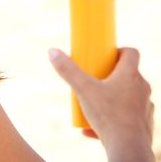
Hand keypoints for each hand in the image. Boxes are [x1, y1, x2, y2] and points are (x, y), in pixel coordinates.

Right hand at [48, 47, 154, 161]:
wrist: (127, 146)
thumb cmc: (108, 115)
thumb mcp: (82, 89)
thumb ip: (67, 70)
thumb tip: (52, 51)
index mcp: (131, 75)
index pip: (131, 52)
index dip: (118, 51)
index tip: (104, 56)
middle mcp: (142, 88)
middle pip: (128, 74)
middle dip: (109, 75)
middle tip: (93, 79)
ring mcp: (145, 106)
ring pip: (127, 96)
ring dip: (110, 97)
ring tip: (92, 105)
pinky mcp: (144, 123)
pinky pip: (125, 116)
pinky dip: (111, 118)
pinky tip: (92, 128)